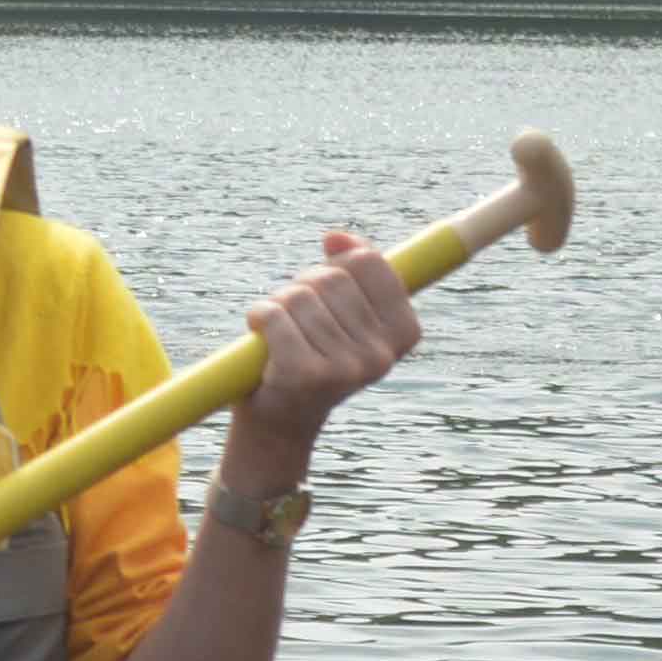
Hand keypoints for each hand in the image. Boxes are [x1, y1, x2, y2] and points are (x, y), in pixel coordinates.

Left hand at [236, 224, 418, 447]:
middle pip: (331, 278)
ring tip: (280, 335)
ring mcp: (346, 367)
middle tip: (298, 319)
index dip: (341, 260)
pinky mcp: (306, 374)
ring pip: (300, 296)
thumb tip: (335, 237)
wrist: (280, 423)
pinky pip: (274, 315)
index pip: (371, 263)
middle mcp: (381, 355)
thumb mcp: (344, 313)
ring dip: (278, 306)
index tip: (327, 275)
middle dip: (304, 287)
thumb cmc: (313, 357)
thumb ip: (352, 270)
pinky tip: (260, 337)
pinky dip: (258, 317)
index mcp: (403, 335)